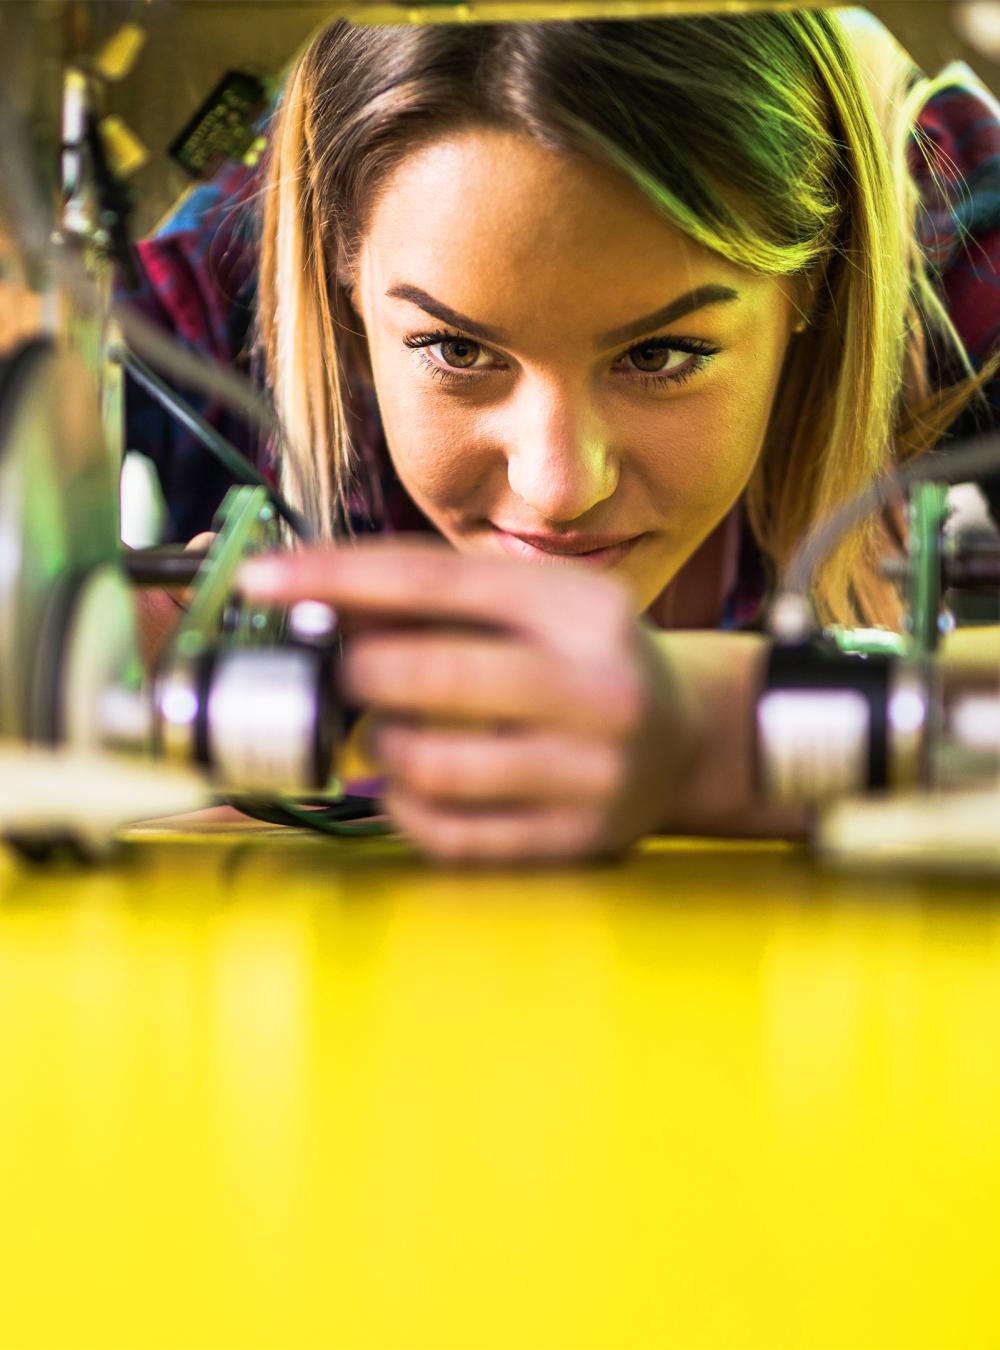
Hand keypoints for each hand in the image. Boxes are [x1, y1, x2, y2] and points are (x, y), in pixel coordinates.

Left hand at [240, 539, 703, 863]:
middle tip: (341, 676)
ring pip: (435, 764)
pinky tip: (414, 784)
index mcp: (582, 608)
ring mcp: (596, 771)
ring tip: (387, 733)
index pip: (434, 581)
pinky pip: (454, 832)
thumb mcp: (535, 606)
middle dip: (357, 675)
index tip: (263, 581)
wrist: (687, 736)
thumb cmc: (584, 659)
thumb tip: (317, 603)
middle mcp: (599, 687)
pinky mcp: (579, 840)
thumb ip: (439, 600)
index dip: (336, 579)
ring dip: (382, 748)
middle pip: (431, 675)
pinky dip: (407, 808)